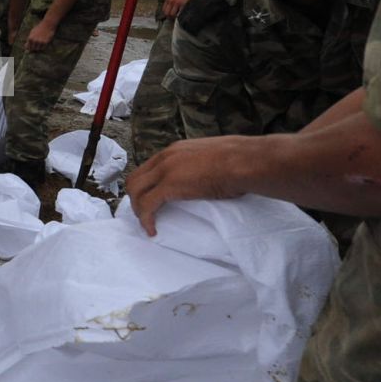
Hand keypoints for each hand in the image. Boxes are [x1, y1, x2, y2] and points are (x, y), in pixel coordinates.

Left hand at [26, 19, 57, 52]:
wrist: (47, 25)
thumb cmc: (39, 28)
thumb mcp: (32, 33)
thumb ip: (29, 40)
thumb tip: (25, 47)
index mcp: (30, 38)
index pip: (28, 47)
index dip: (29, 48)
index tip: (31, 46)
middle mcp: (34, 41)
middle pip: (33, 49)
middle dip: (34, 48)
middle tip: (36, 45)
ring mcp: (40, 42)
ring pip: (38, 49)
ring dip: (38, 47)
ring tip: (40, 43)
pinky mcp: (45, 42)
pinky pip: (43, 48)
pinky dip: (42, 47)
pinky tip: (43, 43)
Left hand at [126, 136, 258, 233]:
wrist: (245, 161)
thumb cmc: (239, 160)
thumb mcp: (210, 158)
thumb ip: (198, 164)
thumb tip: (204, 176)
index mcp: (175, 150)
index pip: (147, 168)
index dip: (145, 187)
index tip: (150, 202)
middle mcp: (165, 157)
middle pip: (135, 179)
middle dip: (136, 199)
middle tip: (146, 216)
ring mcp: (165, 170)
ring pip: (136, 191)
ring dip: (139, 210)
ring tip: (148, 224)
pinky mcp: (170, 185)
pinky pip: (147, 205)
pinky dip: (146, 220)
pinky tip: (152, 231)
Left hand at [162, 0, 198, 19]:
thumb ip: (171, 1)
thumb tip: (170, 9)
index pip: (164, 10)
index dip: (167, 14)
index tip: (171, 16)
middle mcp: (171, 1)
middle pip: (167, 14)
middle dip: (170, 17)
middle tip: (175, 18)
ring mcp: (177, 3)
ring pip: (172, 15)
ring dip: (175, 17)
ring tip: (179, 17)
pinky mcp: (183, 4)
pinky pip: (179, 13)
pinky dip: (181, 15)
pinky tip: (183, 14)